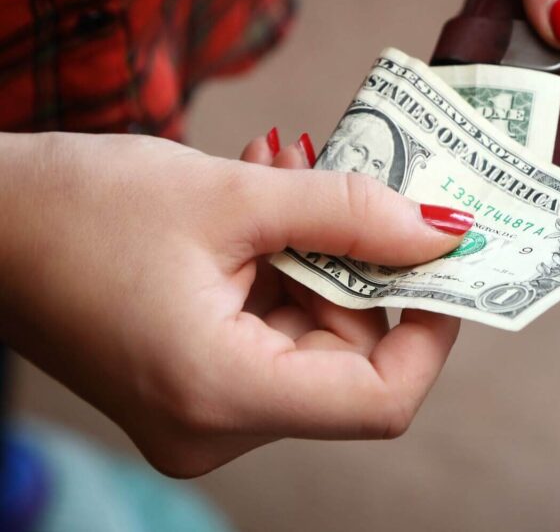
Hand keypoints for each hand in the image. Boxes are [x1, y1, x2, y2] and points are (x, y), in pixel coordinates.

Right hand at [0, 131, 469, 476]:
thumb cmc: (76, 209)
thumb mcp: (231, 196)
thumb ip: (351, 212)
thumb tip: (445, 230)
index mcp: (222, 394)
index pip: (382, 399)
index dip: (433, 326)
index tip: (448, 254)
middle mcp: (215, 425)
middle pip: (350, 357)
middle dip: (366, 263)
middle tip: (361, 178)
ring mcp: (203, 408)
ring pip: (315, 335)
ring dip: (321, 248)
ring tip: (288, 168)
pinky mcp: (194, 380)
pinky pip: (274, 328)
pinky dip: (285, 263)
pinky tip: (265, 196)